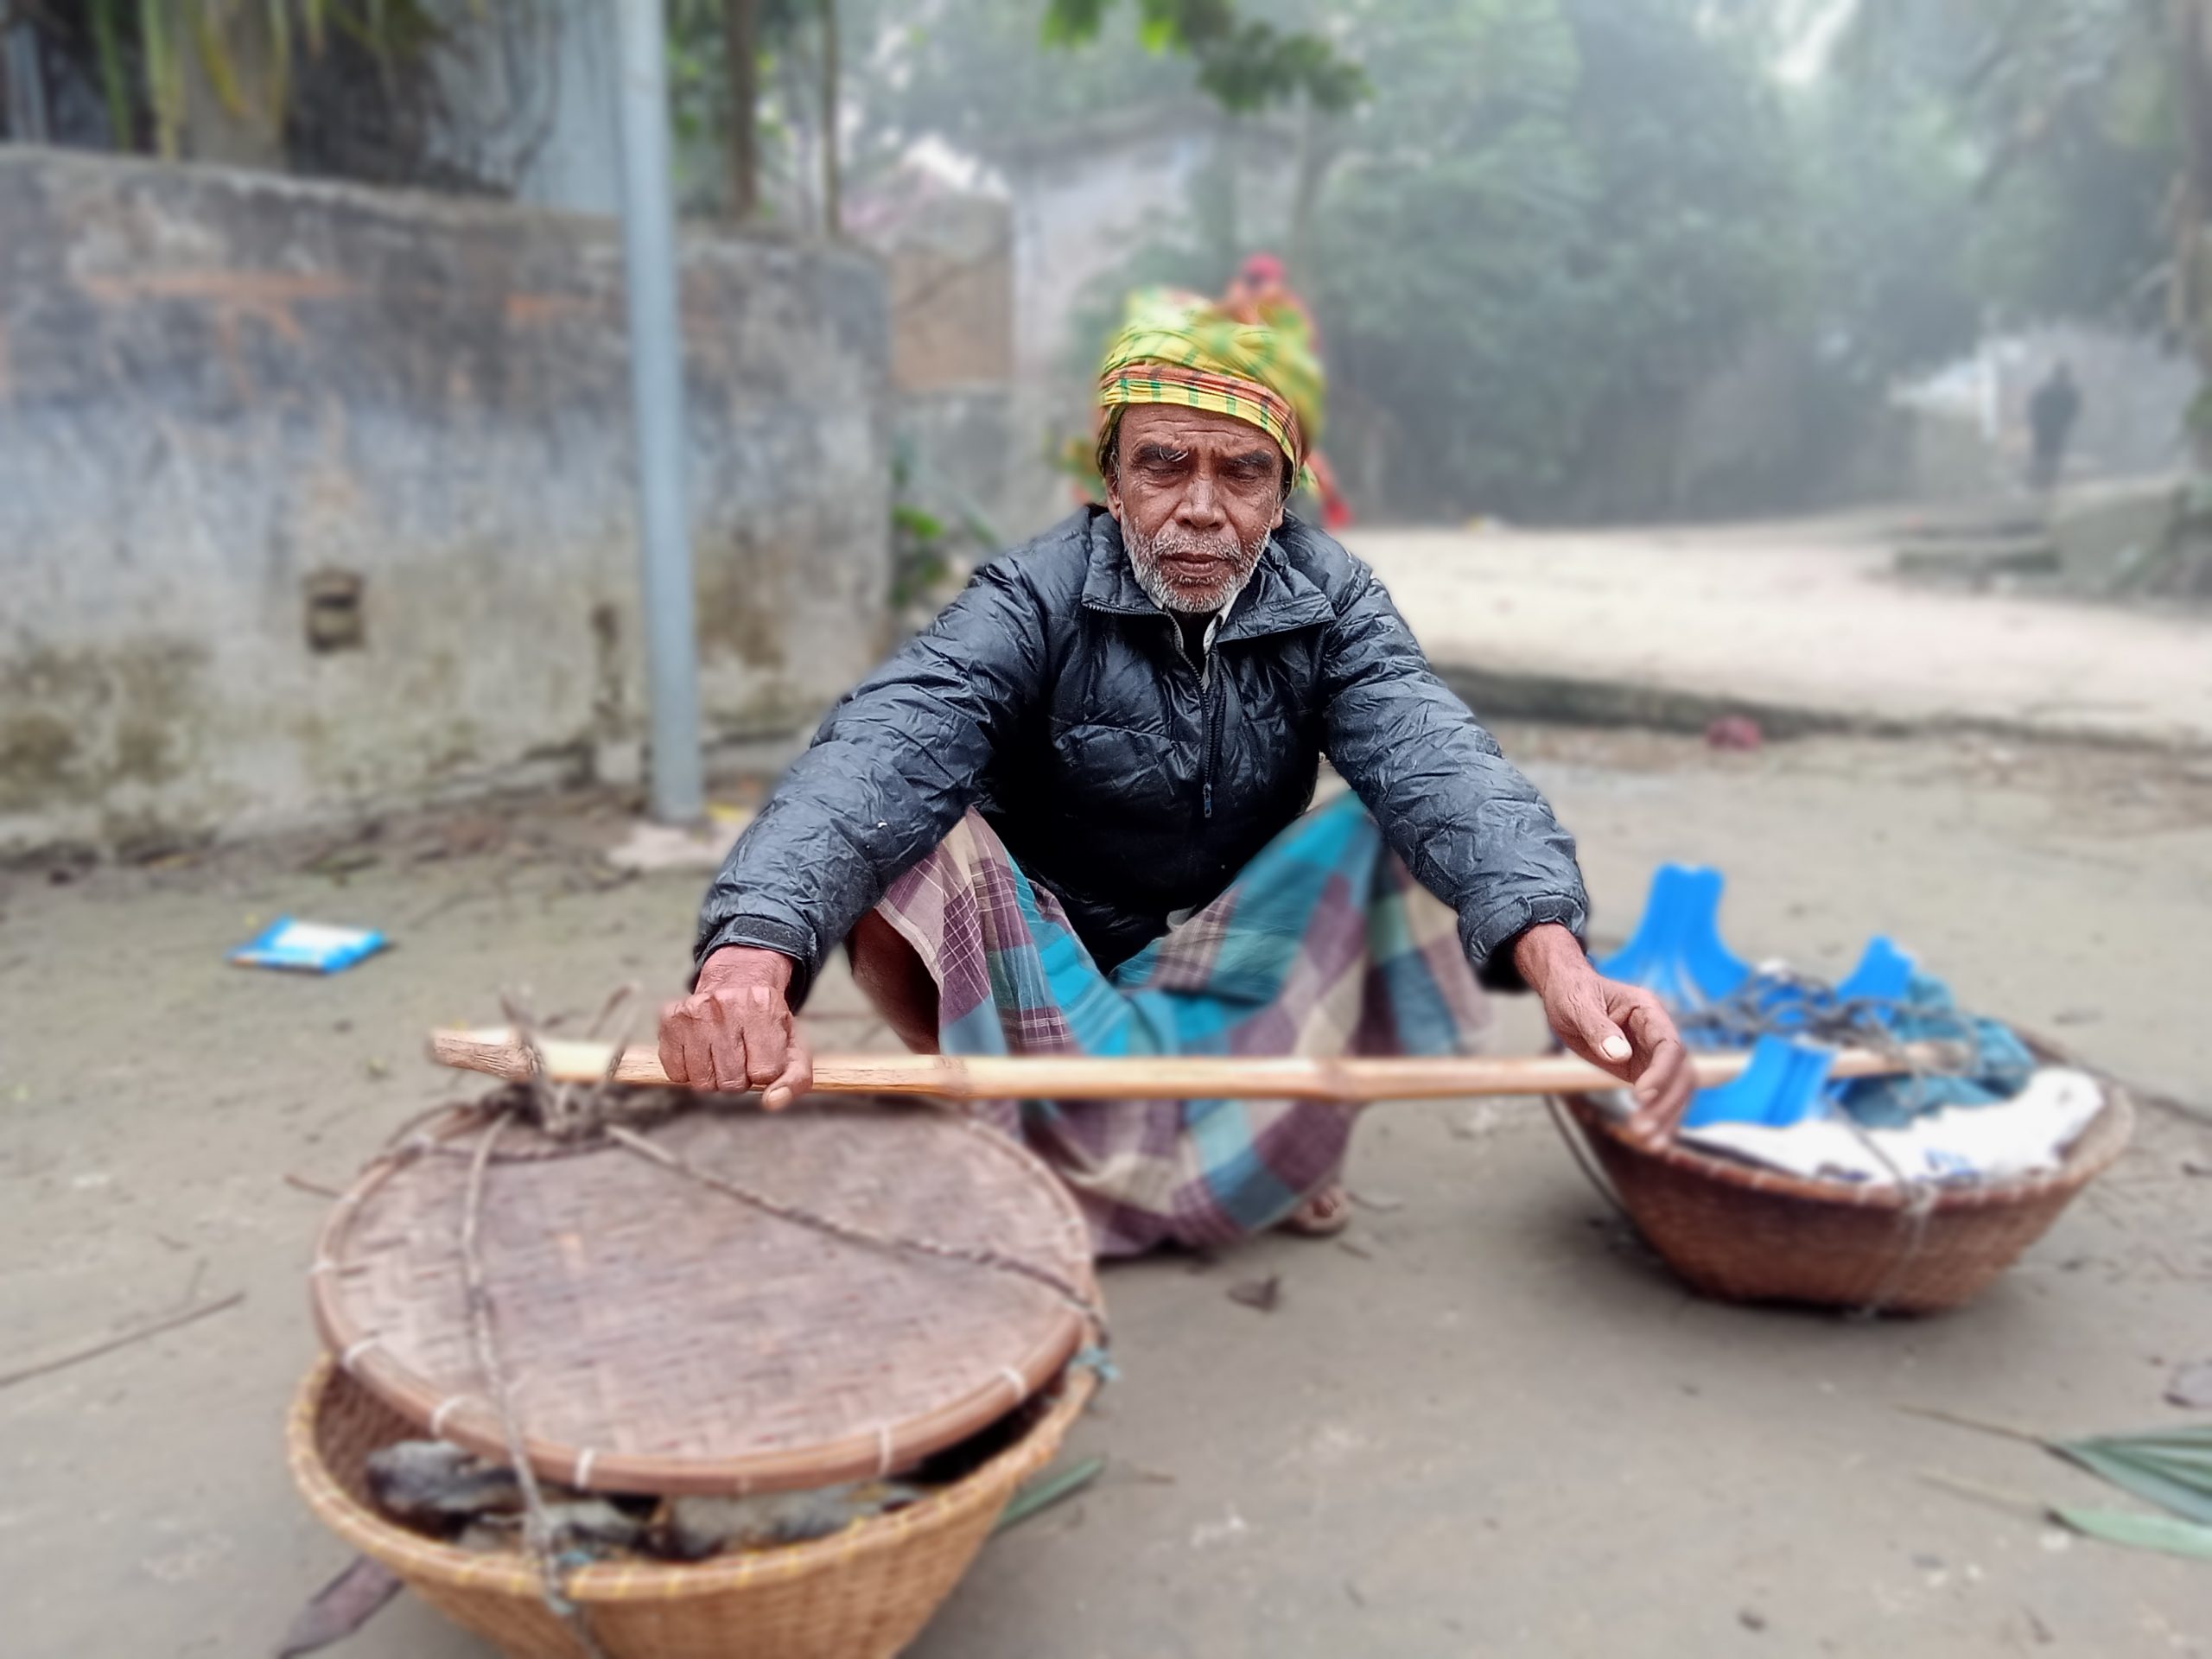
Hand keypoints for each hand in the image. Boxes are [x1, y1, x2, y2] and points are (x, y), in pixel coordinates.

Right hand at [657, 946, 813, 1107]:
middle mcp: (725, 1004)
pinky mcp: (669, 1019)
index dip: (764, 1073)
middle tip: (742, 1056)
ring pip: (702, 1082)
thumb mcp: (793, 1046)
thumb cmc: (766, 1023)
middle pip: (731, 1081)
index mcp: (763, 1007)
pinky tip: (701, 1051)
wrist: (738, 984)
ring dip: (714, 1078)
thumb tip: (772, 1102)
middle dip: (740, 1079)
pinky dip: (689, 1071)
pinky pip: (677, 1074)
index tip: (763, 1057)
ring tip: (722, 1055)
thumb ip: (795, 1079)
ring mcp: (694, 1011)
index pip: (765, 1073)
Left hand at [1512, 923, 1691, 1146]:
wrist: (1565, 993)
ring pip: (1676, 1089)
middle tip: (1640, 1129)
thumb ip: (1597, 1028)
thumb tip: (1620, 1054)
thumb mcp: (1577, 1005)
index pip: (1669, 1045)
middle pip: (1680, 1072)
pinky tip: (1654, 1143)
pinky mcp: (1642, 1070)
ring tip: (1649, 1144)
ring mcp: (1652, 1054)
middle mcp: (1657, 1034)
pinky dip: (1660, 1119)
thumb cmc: (1572, 992)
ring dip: (1667, 1117)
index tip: (1641, 1096)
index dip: (1661, 1073)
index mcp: (1648, 1011)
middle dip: (1665, 1103)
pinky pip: (1660, 1097)